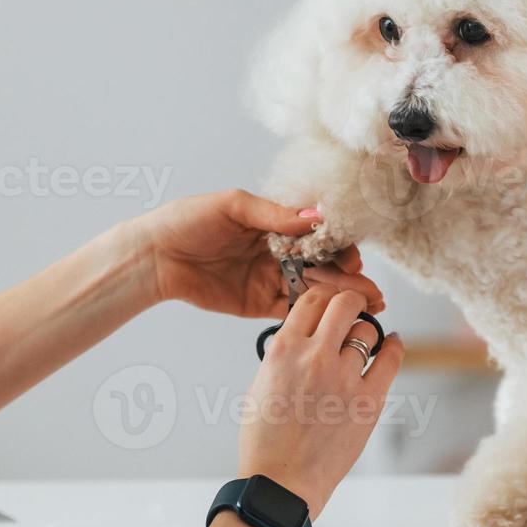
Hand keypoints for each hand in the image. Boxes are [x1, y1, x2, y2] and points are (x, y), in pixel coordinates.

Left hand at [132, 190, 383, 318]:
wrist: (154, 255)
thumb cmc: (187, 221)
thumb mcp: (233, 207)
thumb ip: (275, 215)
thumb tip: (316, 216)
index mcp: (274, 225)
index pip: (316, 235)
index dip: (339, 246)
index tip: (354, 257)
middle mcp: (277, 252)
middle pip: (320, 266)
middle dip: (348, 278)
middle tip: (371, 291)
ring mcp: (268, 279)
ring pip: (311, 290)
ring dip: (338, 299)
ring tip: (366, 307)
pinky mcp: (256, 304)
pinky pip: (289, 310)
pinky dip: (312, 314)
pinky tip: (334, 320)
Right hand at [236, 286, 405, 517]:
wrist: (281, 483)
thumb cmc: (265, 441)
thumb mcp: (259, 385)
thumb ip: (282, 355)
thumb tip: (303, 337)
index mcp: (283, 350)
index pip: (311, 299)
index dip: (324, 295)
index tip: (329, 300)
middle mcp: (314, 357)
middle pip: (344, 303)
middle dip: (350, 301)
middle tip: (353, 308)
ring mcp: (344, 378)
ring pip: (367, 330)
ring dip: (367, 330)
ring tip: (365, 338)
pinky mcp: (368, 401)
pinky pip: (391, 359)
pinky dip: (394, 347)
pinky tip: (392, 344)